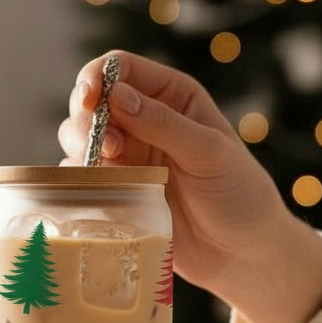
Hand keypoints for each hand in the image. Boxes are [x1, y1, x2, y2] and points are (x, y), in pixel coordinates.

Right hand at [59, 51, 321, 322]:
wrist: (243, 254)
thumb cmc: (240, 196)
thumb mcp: (209, 154)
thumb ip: (163, 124)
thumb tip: (116, 95)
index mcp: (172, 96)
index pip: (121, 67)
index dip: (97, 77)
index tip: (90, 100)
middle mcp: (144, 120)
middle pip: (90, 101)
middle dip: (86, 118)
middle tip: (107, 148)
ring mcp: (127, 156)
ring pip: (77, 137)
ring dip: (79, 148)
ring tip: (105, 170)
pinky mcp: (116, 190)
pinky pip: (80, 177)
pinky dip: (78, 181)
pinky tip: (98, 193)